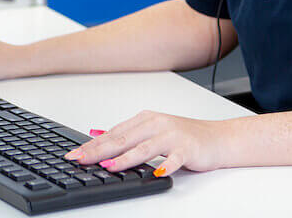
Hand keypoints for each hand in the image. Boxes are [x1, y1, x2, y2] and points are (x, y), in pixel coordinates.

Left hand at [65, 110, 221, 176]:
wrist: (218, 138)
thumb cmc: (185, 136)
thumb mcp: (152, 131)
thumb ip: (126, 134)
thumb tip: (96, 134)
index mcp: (146, 119)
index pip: (114, 133)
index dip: (92, 144)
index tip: (74, 154)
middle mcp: (158, 124)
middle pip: (124, 139)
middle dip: (100, 150)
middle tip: (81, 160)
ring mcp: (173, 135)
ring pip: (145, 147)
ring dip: (126, 158)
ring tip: (109, 166)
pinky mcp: (187, 148)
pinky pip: (175, 158)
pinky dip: (165, 165)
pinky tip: (156, 172)